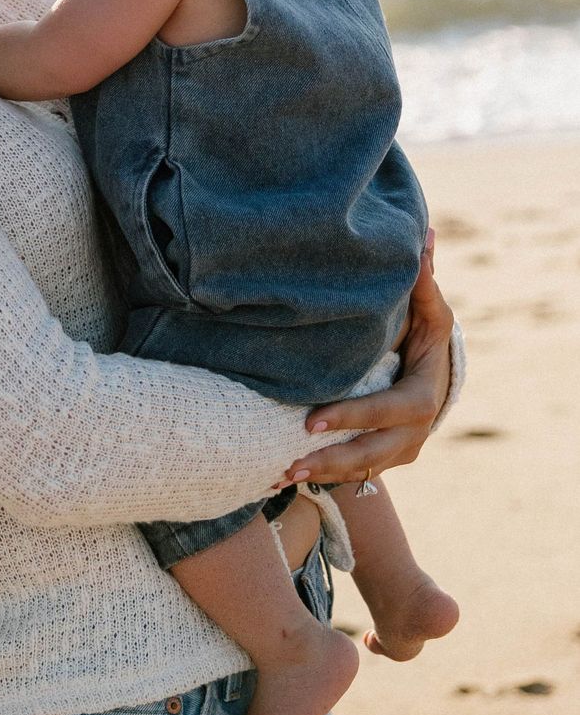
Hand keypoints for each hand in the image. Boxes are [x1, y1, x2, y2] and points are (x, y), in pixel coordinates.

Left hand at [275, 236, 453, 488]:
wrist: (436, 374)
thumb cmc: (427, 334)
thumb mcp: (430, 311)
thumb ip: (422, 282)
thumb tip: (425, 235)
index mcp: (423, 397)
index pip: (388, 412)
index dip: (352, 417)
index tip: (312, 421)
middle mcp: (414, 434)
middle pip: (370, 453)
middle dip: (330, 459)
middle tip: (288, 462)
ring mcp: (399, 452)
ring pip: (358, 470)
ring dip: (319, 474)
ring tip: (278, 477)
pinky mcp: (383, 460)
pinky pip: (351, 474)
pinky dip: (320, 476)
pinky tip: (280, 479)